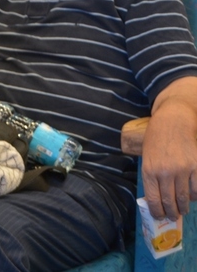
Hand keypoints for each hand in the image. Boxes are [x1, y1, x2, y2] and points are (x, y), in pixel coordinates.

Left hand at [142, 79, 196, 219]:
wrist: (173, 122)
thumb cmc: (156, 139)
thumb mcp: (147, 157)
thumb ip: (152, 176)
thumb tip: (156, 199)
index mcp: (149, 170)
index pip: (153, 199)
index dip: (157, 212)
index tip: (160, 217)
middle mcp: (165, 172)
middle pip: (169, 201)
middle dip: (171, 213)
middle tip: (173, 217)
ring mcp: (182, 169)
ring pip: (184, 197)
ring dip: (184, 207)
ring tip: (183, 210)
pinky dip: (195, 196)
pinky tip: (192, 197)